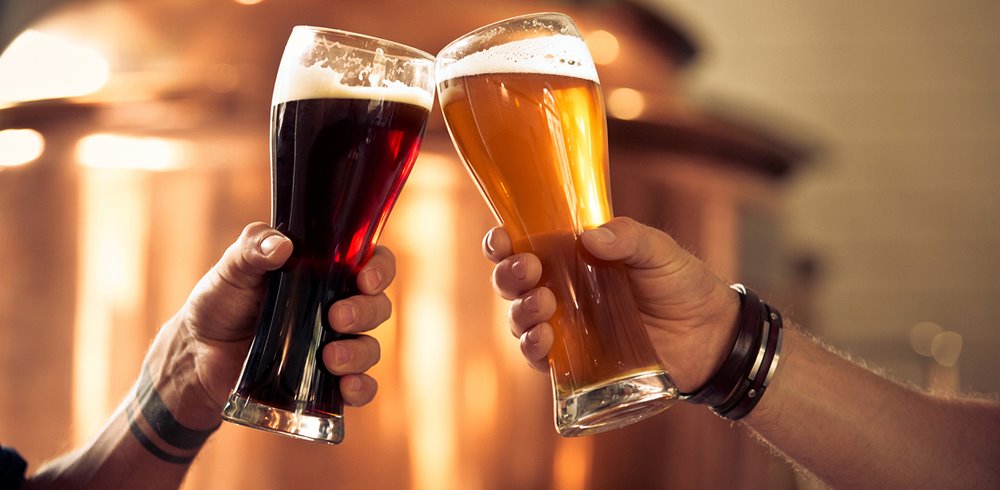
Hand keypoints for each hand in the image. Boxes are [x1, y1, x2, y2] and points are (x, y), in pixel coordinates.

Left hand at [175, 222, 391, 418]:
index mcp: (326, 274)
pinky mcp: (325, 383)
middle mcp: (338, 307)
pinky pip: (360, 388)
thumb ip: (252, 248)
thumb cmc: (220, 302)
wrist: (198, 356)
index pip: (372, 263)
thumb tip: (282, 245)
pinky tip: (346, 388)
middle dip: (365, 312)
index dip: (380, 269)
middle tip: (337, 317)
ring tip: (331, 358)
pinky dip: (360, 389)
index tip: (365, 279)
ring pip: (370, 348)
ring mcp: (334, 346)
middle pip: (377, 307)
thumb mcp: (232, 269)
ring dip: (359, 353)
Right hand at [484, 216, 739, 391]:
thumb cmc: (681, 284)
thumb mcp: (659, 251)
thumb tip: (589, 236)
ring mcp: (565, 327)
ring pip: (518, 319)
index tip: (503, 239)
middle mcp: (560, 290)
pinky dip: (532, 349)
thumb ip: (628, 238)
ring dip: (520, 311)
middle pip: (511, 282)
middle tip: (530, 270)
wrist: (710, 336)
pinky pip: (539, 358)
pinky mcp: (575, 361)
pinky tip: (543, 341)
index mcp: (571, 255)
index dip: (502, 242)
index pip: (523, 244)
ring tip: (544, 306)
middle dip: (509, 275)